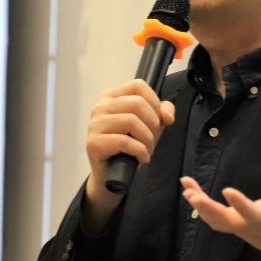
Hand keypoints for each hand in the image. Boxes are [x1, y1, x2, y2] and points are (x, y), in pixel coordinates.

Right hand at [83, 79, 175, 231]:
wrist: (112, 174)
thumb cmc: (130, 146)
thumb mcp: (150, 124)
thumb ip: (163, 111)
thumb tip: (167, 116)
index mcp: (111, 96)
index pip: (138, 85)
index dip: (155, 101)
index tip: (158, 119)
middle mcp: (100, 107)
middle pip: (137, 103)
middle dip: (153, 124)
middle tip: (152, 139)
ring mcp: (94, 124)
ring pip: (131, 121)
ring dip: (147, 140)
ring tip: (147, 150)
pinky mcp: (93, 143)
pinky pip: (124, 142)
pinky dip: (140, 151)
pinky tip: (141, 158)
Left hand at [181, 138, 260, 260]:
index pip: (254, 213)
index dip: (241, 204)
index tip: (226, 191)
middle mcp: (254, 226)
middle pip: (225, 222)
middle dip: (208, 209)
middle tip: (190, 194)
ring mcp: (245, 229)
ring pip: (217, 222)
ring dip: (201, 205)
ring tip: (186, 185)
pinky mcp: (239, 228)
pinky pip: (217, 220)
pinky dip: (204, 207)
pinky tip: (192, 192)